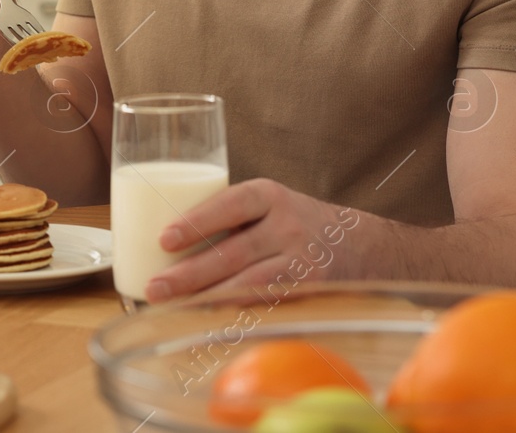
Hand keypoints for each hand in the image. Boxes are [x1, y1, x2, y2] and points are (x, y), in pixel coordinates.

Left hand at [143, 179, 363, 301]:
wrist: (361, 244)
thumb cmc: (292, 221)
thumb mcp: (267, 203)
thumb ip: (228, 216)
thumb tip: (161, 242)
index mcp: (269, 196)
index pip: (231, 204)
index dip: (197, 221)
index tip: (164, 239)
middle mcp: (287, 227)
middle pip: (233, 253)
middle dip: (189, 274)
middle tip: (154, 288)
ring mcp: (300, 262)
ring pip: (247, 285)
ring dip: (206, 298)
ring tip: (171, 306)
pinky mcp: (307, 292)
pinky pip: (264, 305)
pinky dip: (233, 313)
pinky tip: (206, 320)